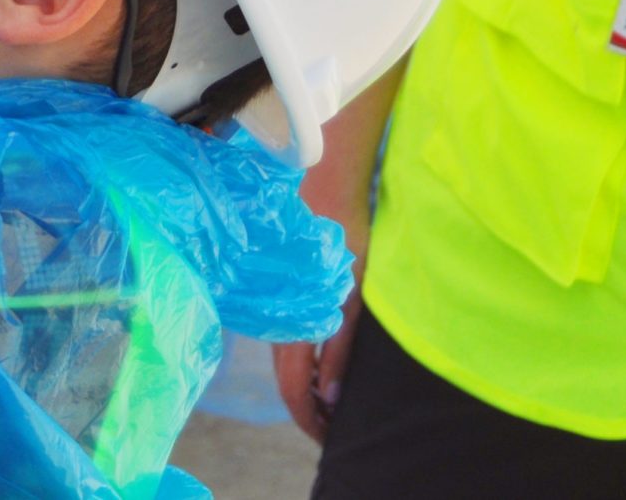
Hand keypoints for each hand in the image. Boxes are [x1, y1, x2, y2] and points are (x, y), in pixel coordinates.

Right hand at [273, 202, 368, 443]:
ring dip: (305, 390)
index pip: (293, 390)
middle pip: (286, 382)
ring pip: (285, 364)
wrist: (324, 185)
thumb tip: (329, 397)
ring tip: (332, 408)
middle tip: (335, 431)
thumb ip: (339, 348)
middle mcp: (276, 320)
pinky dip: (302, 367)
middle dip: (308, 412)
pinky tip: (320, 370)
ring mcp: (274, 307)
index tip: (331, 439)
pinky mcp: (278, 295)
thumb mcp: (350, 296)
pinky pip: (286, 343)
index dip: (309, 421)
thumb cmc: (344, 237)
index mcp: (292, 324)